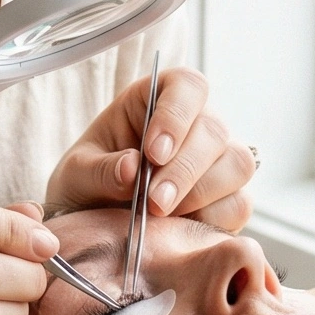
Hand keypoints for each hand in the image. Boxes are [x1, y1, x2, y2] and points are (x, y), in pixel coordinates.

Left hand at [45, 67, 256, 230]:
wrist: (94, 225)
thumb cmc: (87, 184)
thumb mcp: (76, 174)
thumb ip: (100, 169)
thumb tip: (131, 168)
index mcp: (156, 101)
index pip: (188, 86)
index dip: (177, 114)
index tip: (153, 151)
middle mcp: (195, 125)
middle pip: (214, 129)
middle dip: (184, 168)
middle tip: (153, 200)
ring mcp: (217, 162)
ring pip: (236, 164)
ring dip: (201, 192)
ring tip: (160, 216)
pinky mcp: (228, 199)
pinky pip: (238, 204)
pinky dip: (212, 219)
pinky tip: (178, 228)